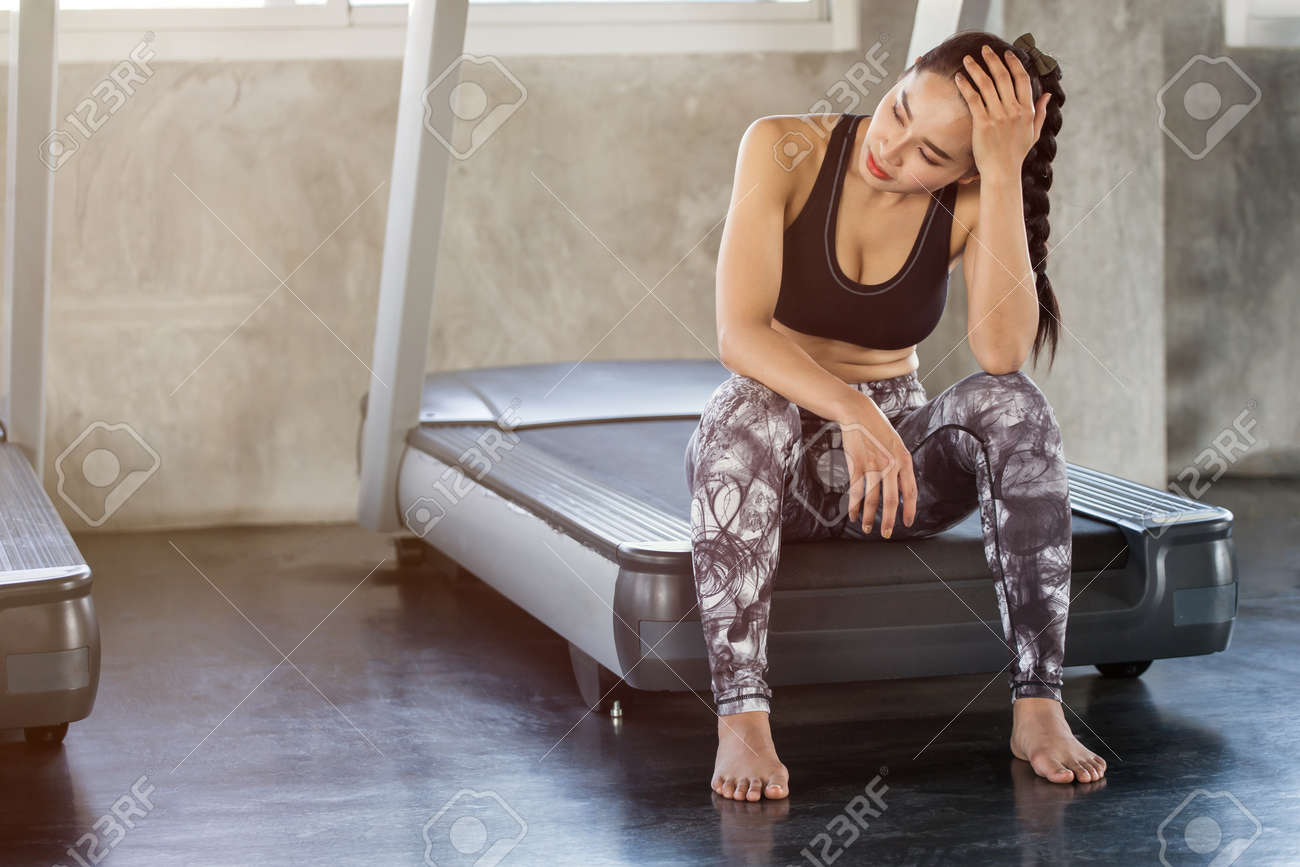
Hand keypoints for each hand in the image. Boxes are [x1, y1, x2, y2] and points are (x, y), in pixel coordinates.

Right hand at [839, 411, 915, 537]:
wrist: (858, 413)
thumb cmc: (877, 429)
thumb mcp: (896, 445)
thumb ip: (899, 466)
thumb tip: (899, 490)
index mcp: (904, 460)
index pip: (910, 491)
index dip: (909, 510)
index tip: (907, 523)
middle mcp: (890, 464)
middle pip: (890, 500)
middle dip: (888, 521)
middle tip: (886, 534)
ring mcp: (872, 464)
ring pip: (871, 498)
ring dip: (868, 516)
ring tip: (867, 528)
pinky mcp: (856, 464)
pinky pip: (856, 491)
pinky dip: (854, 506)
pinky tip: (853, 515)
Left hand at [953, 44, 1050, 178]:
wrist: (1002, 172)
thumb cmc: (1016, 154)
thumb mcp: (1033, 132)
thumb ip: (1041, 112)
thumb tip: (1047, 95)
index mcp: (1027, 110)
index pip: (1022, 79)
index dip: (1014, 64)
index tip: (1007, 54)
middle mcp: (1014, 110)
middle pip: (1003, 77)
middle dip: (993, 60)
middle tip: (985, 49)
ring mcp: (998, 117)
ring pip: (987, 84)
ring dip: (976, 68)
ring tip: (968, 58)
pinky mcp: (983, 124)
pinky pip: (974, 99)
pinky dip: (966, 86)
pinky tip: (960, 77)